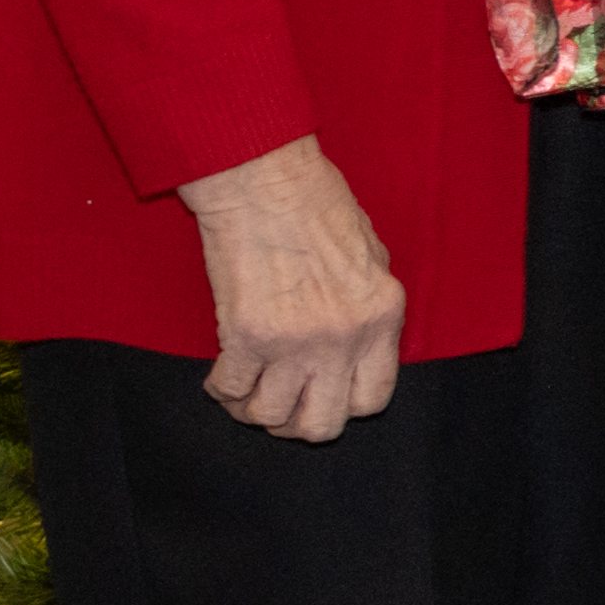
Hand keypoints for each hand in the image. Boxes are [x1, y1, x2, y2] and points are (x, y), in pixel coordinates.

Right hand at [175, 137, 403, 443]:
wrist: (265, 180)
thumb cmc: (318, 206)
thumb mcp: (372, 257)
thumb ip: (369, 308)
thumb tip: (360, 342)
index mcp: (382, 318)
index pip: (373, 400)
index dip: (345, 406)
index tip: (326, 395)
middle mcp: (342, 338)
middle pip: (322, 425)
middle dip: (298, 424)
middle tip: (283, 405)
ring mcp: (294, 341)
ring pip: (272, 416)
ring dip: (255, 410)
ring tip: (249, 390)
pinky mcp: (245, 334)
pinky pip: (231, 389)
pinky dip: (222, 389)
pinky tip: (222, 373)